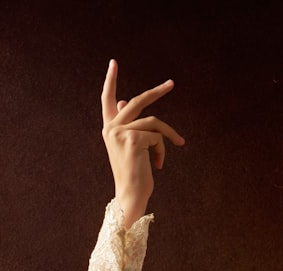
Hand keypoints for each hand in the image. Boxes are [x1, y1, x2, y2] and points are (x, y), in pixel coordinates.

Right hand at [100, 59, 185, 226]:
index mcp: (110, 128)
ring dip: (168, 136)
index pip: (107, 99)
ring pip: (154, 122)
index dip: (110, 80)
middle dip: (156, 91)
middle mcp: (111, 128)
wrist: (130, 195)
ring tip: (176, 148)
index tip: (113, 62)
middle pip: (137, 101)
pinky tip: (159, 164)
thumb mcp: (132, 146)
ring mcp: (120, 132)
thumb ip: (128, 123)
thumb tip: (123, 100)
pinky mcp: (132, 139)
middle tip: (172, 83)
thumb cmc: (134, 173)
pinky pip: (157, 136)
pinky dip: (163, 150)